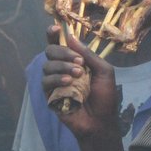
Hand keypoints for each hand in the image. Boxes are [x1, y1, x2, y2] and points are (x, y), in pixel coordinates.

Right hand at [41, 25, 120, 141]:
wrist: (101, 121)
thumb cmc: (105, 97)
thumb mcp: (104, 71)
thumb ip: (89, 54)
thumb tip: (71, 37)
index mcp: (75, 61)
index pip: (59, 43)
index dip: (54, 34)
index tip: (55, 28)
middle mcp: (62, 68)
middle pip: (50, 50)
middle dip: (63, 52)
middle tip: (79, 62)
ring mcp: (54, 81)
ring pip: (47, 65)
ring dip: (63, 66)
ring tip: (78, 75)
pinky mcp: (49, 95)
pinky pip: (45, 81)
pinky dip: (57, 79)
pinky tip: (69, 82)